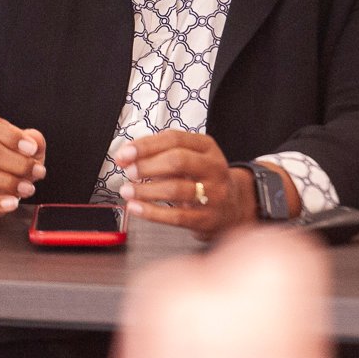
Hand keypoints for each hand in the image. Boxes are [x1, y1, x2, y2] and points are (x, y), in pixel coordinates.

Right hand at [0, 114, 45, 221]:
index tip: (32, 149)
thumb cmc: (13, 164)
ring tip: (28, 188)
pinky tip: (13, 203)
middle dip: (19, 163)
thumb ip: (35, 141)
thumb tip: (35, 142)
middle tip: (38, 171)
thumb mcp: (28, 149)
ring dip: (8, 182)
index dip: (12, 136)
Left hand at [115, 131, 256, 238]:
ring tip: (127, 190)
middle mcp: (213, 167)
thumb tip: (126, 156)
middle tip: (129, 172)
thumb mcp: (190, 156)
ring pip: (176, 189)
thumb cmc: (202, 177)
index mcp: (206, 147)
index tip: (125, 154)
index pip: (174, 139)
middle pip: (177, 161)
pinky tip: (136, 208)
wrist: (233, 205)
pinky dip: (152, 212)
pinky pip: (177, 216)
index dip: (145, 146)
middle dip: (147, 166)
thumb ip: (160, 153)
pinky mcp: (207, 218)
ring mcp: (213, 193)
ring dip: (146, 190)